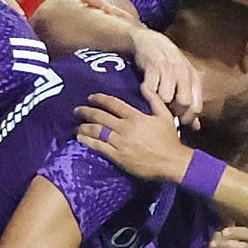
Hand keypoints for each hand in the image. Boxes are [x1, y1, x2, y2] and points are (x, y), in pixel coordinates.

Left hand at [77, 89, 192, 182]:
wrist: (172, 162)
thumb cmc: (169, 140)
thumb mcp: (165, 115)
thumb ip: (153, 99)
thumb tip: (143, 85)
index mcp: (135, 117)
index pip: (113, 103)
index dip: (99, 99)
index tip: (91, 97)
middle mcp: (125, 128)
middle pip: (100, 116)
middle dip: (85, 111)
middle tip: (76, 110)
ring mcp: (120, 142)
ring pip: (96, 131)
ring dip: (83, 127)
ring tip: (76, 125)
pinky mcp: (118, 156)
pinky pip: (98, 147)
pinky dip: (87, 141)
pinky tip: (80, 138)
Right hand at [131, 26, 205, 126]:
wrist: (150, 42)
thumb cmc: (168, 65)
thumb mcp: (183, 81)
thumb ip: (190, 103)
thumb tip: (196, 127)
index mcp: (194, 77)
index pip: (196, 106)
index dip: (187, 118)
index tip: (178, 122)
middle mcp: (183, 72)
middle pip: (183, 102)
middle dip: (174, 111)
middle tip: (166, 111)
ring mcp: (169, 68)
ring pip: (166, 97)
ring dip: (159, 102)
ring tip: (155, 99)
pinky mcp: (153, 66)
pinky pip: (151, 88)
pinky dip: (148, 92)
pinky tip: (147, 88)